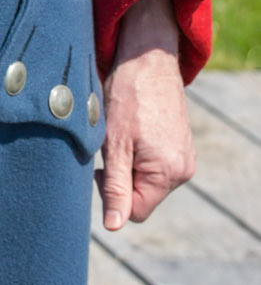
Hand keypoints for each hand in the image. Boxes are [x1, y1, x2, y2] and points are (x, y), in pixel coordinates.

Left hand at [98, 0, 194, 230]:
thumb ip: (115, 187)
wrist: (147, 57)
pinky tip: (133, 129)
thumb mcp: (114, 144)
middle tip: (110, 146)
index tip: (100, 167)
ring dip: (128, 164)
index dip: (112, 195)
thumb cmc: (127, 97)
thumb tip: (114, 226)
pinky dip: (138, 153)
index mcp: (168, 173)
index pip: (136, 211)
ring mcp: (185, 156)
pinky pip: (155, 164)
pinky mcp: (180, 145)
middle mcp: (184, 169)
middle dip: (121, 178)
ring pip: (146, 179)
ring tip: (123, 134)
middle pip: (142, 196)